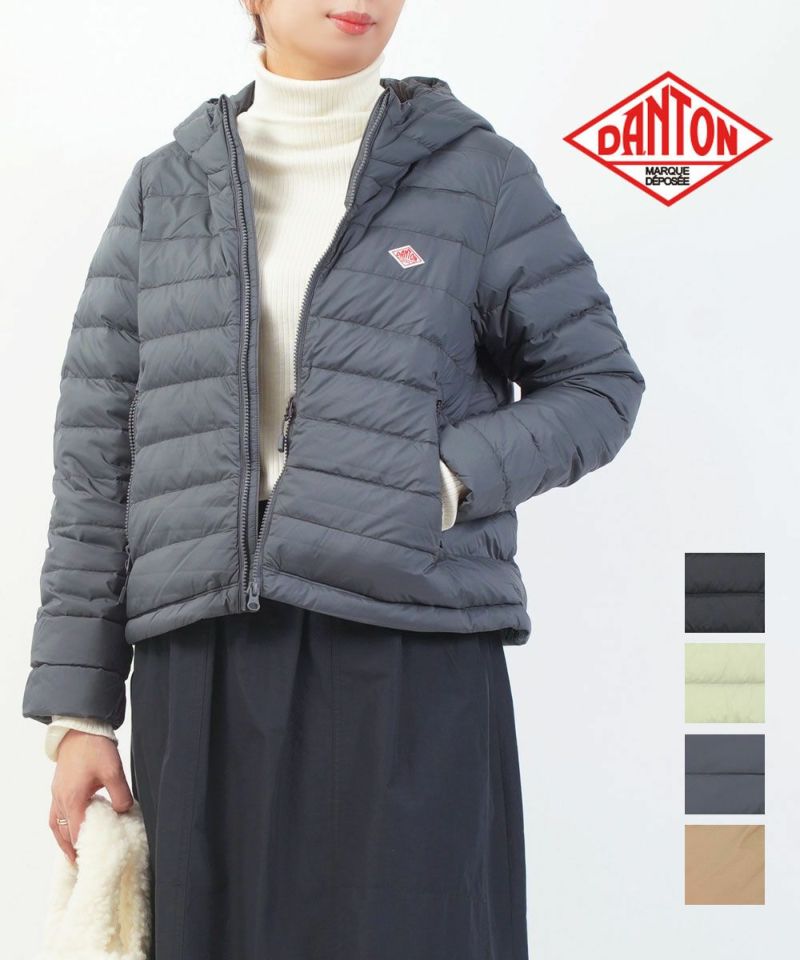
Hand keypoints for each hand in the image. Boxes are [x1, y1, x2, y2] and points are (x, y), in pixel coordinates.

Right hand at [49, 730, 133, 862]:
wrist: (79, 727)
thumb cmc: (94, 747)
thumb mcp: (113, 771)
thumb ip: (120, 794)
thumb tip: (124, 812)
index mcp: (73, 800)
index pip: (76, 834)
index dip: (84, 850)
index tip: (94, 861)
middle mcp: (60, 800)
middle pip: (63, 834)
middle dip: (73, 850)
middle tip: (84, 864)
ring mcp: (57, 794)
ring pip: (56, 825)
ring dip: (64, 841)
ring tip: (74, 854)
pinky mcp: (58, 787)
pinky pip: (55, 814)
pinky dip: (61, 826)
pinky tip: (70, 828)